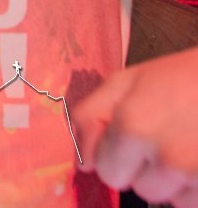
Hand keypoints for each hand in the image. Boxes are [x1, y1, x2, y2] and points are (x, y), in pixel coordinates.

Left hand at [74, 46, 197, 206]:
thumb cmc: (181, 76)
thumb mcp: (126, 81)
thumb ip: (92, 116)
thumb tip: (84, 163)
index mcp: (133, 127)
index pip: (107, 171)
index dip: (118, 155)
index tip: (135, 137)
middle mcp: (165, 157)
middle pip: (138, 189)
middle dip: (145, 170)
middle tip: (165, 139)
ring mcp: (196, 175)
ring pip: (167, 199)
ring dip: (172, 181)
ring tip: (186, 145)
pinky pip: (192, 203)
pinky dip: (196, 188)